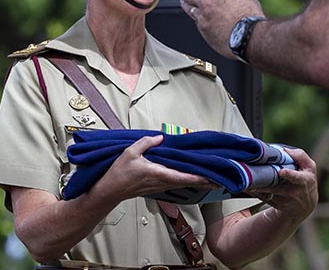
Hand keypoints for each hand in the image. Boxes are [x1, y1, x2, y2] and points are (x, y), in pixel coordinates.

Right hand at [97, 135, 218, 201]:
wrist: (110, 190)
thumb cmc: (119, 174)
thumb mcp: (130, 152)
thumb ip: (146, 142)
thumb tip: (160, 138)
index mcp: (158, 173)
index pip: (184, 176)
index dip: (199, 177)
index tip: (211, 178)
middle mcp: (161, 182)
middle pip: (187, 182)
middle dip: (203, 181)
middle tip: (219, 180)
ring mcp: (160, 186)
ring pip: (182, 184)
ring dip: (196, 181)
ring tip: (210, 179)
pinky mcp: (156, 187)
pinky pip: (175, 183)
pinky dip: (186, 181)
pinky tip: (190, 178)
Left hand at [175, 0, 263, 59]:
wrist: (248, 36)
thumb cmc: (251, 18)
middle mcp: (207, 1)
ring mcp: (202, 15)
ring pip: (188, 8)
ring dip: (184, 4)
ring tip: (182, 2)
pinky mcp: (202, 29)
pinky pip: (196, 22)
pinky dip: (195, 18)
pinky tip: (196, 18)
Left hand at [248, 148, 317, 219]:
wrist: (305, 206)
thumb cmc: (307, 182)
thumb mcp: (310, 168)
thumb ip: (300, 156)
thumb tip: (286, 150)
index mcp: (302, 180)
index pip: (296, 177)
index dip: (288, 174)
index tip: (281, 172)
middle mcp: (292, 191)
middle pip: (276, 188)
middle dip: (265, 185)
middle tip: (253, 179)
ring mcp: (283, 199)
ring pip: (267, 193)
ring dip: (256, 188)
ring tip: (246, 182)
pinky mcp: (275, 203)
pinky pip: (262, 197)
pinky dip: (254, 192)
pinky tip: (248, 186)